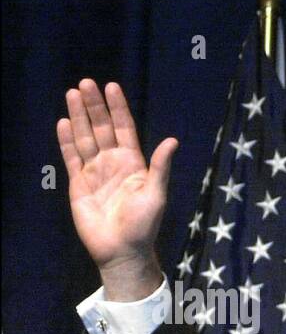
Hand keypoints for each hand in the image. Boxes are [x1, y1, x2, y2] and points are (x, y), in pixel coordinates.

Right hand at [58, 80, 176, 296]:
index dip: (118, 109)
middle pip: (102, 128)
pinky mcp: (78, 183)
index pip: (125, 129)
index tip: (112, 87)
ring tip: (72, 93)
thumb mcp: (156, 194)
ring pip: (85, 138)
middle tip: (86, 83)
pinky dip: (66, 140)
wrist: (122, 250)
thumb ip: (160, 167)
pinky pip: (71, 157)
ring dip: (78, 116)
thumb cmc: (144, 225)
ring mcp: (95, 172)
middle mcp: (113, 163)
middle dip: (95, 106)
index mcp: (134, 164)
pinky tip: (63, 122)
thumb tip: (172, 140)